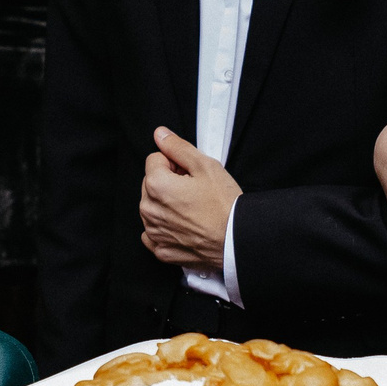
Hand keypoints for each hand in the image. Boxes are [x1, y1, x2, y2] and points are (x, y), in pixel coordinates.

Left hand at [140, 128, 241, 268]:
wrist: (237, 240)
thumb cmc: (224, 206)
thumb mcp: (205, 165)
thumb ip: (177, 147)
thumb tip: (160, 135)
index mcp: (156, 185)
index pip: (155, 160)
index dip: (174, 162)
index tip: (190, 172)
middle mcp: (149, 210)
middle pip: (151, 183)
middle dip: (169, 182)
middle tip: (195, 190)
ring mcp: (154, 232)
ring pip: (152, 207)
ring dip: (167, 204)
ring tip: (193, 208)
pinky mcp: (162, 250)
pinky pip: (154, 233)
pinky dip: (166, 228)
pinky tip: (185, 225)